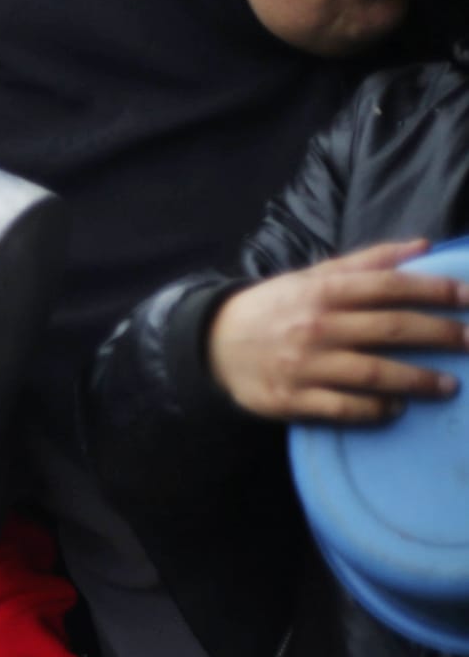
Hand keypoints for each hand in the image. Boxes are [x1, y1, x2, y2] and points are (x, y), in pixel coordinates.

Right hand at [207, 240, 468, 422]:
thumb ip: (368, 262)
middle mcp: (317, 326)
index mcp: (324, 291)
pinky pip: (344, 408)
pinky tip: (396, 408)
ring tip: (449, 386)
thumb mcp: (313, 277)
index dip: (436, 292)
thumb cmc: (274, 308)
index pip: (390, 286)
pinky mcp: (291, 399)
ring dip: (418, 380)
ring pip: (374, 373)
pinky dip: (375, 410)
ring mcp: (304, 365)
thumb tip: (424, 247)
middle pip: (392, 330)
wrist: (212, 343)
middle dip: (442, 336)